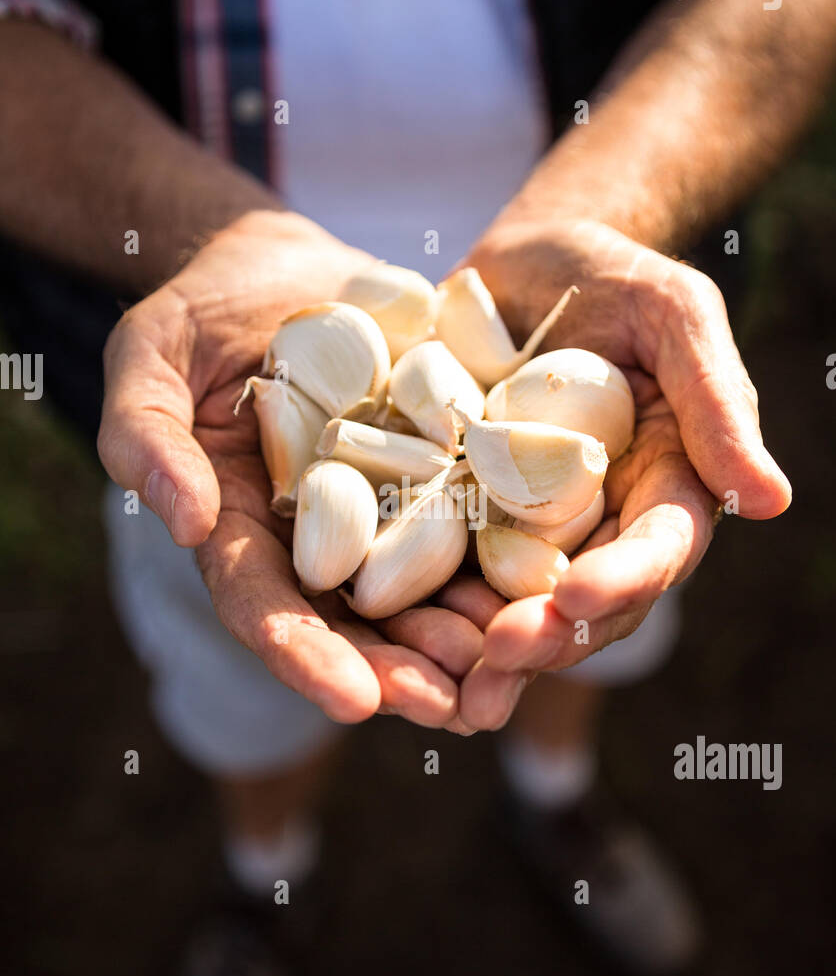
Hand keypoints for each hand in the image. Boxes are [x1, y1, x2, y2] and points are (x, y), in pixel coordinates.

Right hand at [97, 210, 485, 729]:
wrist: (285, 269)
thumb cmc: (200, 311)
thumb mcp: (150, 355)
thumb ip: (146, 434)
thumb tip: (186, 522)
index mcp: (240, 531)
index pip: (263, 608)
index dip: (305, 656)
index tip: (354, 702)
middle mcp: (313, 541)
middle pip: (352, 624)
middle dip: (400, 672)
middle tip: (450, 706)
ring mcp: (381, 512)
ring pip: (422, 592)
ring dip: (463, 637)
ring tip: (508, 665)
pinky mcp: (438, 474)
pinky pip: (474, 524)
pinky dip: (506, 561)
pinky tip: (548, 588)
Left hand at [462, 217, 791, 691]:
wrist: (517, 263)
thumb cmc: (609, 275)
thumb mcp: (672, 314)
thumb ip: (717, 401)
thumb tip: (774, 501)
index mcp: (663, 486)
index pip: (656, 547)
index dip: (623, 579)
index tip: (579, 598)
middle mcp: (598, 524)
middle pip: (584, 602)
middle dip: (548, 636)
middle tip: (503, 658)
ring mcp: (525, 528)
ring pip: (514, 607)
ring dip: (485, 652)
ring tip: (452, 689)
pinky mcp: (460, 518)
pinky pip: (443, 573)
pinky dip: (426, 610)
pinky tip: (393, 636)